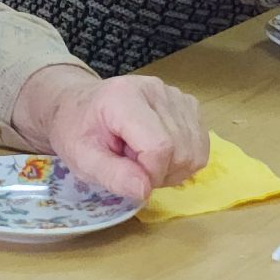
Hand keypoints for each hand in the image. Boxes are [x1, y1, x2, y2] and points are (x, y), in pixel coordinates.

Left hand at [13, 67, 209, 201]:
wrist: (81, 107)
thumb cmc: (78, 131)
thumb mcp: (81, 158)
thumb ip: (111, 175)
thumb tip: (144, 190)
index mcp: (125, 97)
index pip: (160, 146)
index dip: (151, 174)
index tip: (130, 178)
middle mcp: (157, 89)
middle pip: (181, 150)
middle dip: (159, 173)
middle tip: (131, 166)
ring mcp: (176, 95)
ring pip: (195, 151)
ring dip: (172, 168)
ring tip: (142, 158)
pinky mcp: (188, 104)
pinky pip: (201, 144)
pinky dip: (182, 159)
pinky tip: (157, 152)